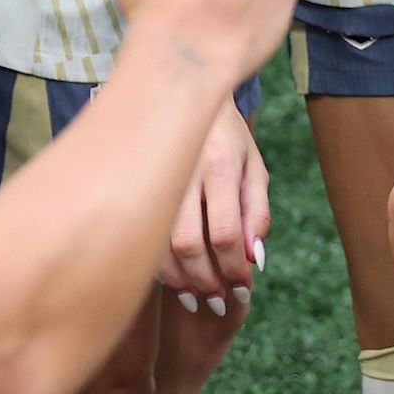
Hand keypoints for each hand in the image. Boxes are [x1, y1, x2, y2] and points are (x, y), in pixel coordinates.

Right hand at [157, 100, 265, 306]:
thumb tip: (254, 258)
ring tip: (197, 296)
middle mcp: (184, 171)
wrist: (181, 92)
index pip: (226, 231)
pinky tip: (173, 277)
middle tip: (220, 300)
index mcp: (220, 164)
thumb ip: (257, 211)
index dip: (234, 268)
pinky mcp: (136, 183)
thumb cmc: (225, 136)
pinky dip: (158, 264)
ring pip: (159, 244)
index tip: (243, 288)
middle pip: (189, 244)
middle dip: (206, 281)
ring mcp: (155, 177)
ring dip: (179, 279)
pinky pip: (142, 235)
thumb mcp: (253, 166)